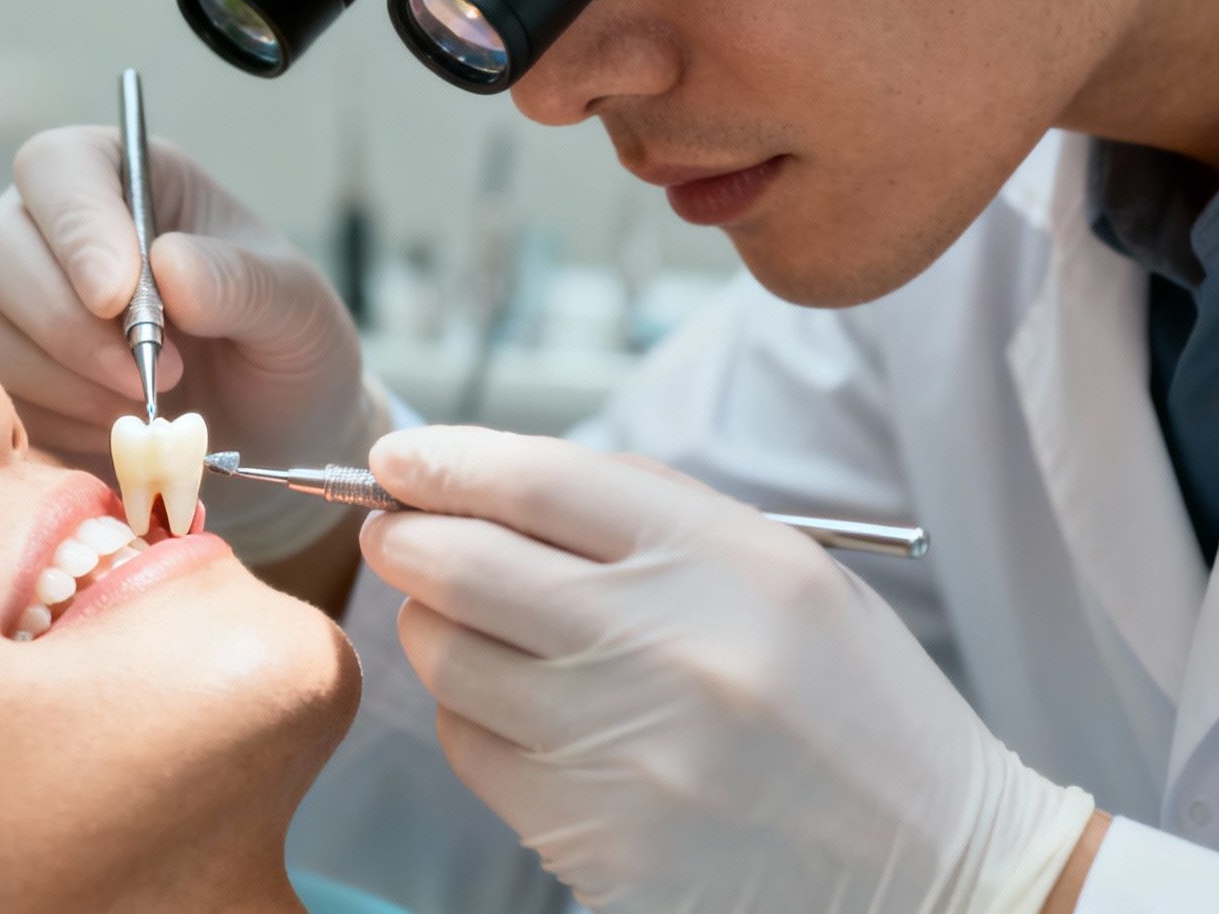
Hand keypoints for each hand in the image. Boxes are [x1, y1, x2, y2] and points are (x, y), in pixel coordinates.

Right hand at [0, 126, 377, 561]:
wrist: (275, 444)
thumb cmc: (284, 353)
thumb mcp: (296, 310)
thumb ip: (240, 281)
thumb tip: (169, 265)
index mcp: (127, 181)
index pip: (57, 167)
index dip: (74, 227)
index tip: (115, 297)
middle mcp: (53, 231)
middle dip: (66, 323)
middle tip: (153, 375)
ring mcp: (16, 306)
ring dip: (62, 380)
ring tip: (149, 406)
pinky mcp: (6, 377)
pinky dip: (54, 421)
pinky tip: (116, 431)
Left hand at [360, 426, 1096, 912]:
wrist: (931, 866)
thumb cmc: (848, 700)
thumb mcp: (781, 567)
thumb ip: (640, 509)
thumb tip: (487, 474)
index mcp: (719, 561)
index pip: (532, 480)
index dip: (443, 461)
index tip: (398, 459)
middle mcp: (664, 650)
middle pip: (462, 564)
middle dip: (404, 536)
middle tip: (393, 529)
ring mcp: (623, 754)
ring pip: (449, 659)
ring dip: (431, 625)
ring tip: (461, 615)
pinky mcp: (593, 839)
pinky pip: (473, 751)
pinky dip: (470, 714)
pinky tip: (513, 704)